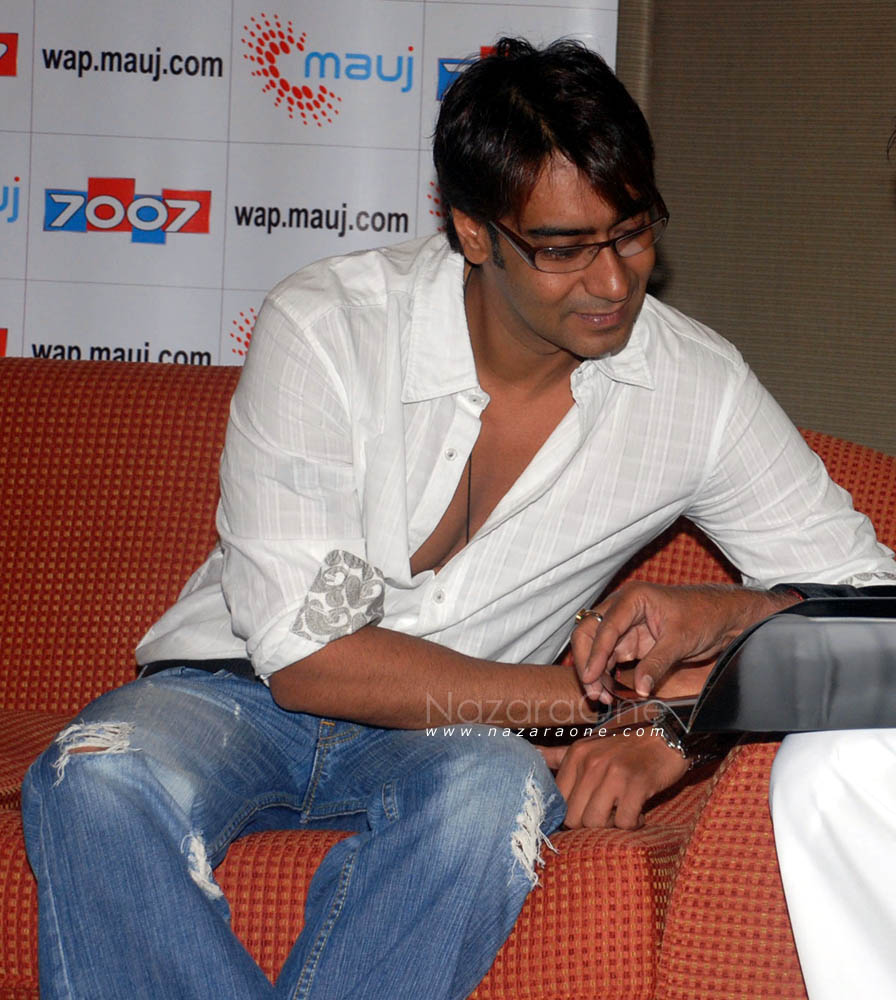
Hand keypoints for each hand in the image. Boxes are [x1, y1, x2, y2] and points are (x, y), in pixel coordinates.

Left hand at [540, 727, 688, 828]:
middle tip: (608, 812)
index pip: (558, 800)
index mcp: (576, 754)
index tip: (589, 809)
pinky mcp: (636, 784)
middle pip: (574, 817)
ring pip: (595, 823)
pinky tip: (639, 812)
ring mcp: (613, 773)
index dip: (572, 813)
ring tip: (622, 811)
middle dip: (591, 823)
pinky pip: (624, 822)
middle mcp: (591, 762)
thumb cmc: (625, 746)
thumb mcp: (589, 746)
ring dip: (611, 825)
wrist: (667, 736)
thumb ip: (558, 755)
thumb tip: (530, 753)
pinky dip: (633, 823)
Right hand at [572, 582, 797, 702]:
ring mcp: (626, 626)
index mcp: (632, 598)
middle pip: (590, 633)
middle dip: (588, 662)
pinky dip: (607, 675)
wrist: (725, 617)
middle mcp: (623, 609)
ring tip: (601, 697)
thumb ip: (656, 664)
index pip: (605, 626)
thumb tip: (639, 689)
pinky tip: (609, 692)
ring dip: (596, 672)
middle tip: (593, 691)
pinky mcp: (633, 642)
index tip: (590, 677)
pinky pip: (611, 659)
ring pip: (597, 649)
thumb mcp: (681, 641)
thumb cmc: (705, 616)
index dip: (595, 653)